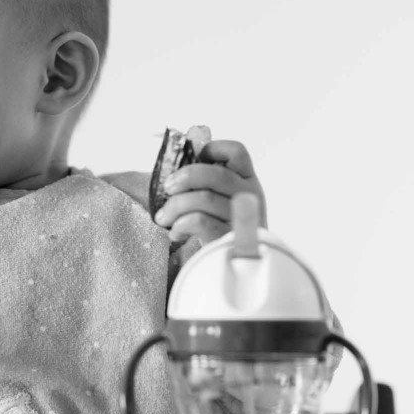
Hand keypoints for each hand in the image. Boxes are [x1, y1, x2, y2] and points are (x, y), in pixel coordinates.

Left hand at [152, 126, 267, 246]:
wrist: (234, 264)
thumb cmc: (219, 227)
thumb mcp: (219, 199)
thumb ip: (203, 182)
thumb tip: (172, 172)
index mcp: (247, 179)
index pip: (237, 151)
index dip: (212, 149)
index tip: (193, 162)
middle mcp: (250, 195)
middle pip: (216, 174)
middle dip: (184, 177)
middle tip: (168, 187)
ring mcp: (242, 218)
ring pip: (204, 198)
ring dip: (174, 206)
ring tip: (163, 217)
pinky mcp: (229, 238)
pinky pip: (199, 221)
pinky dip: (180, 225)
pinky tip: (176, 233)